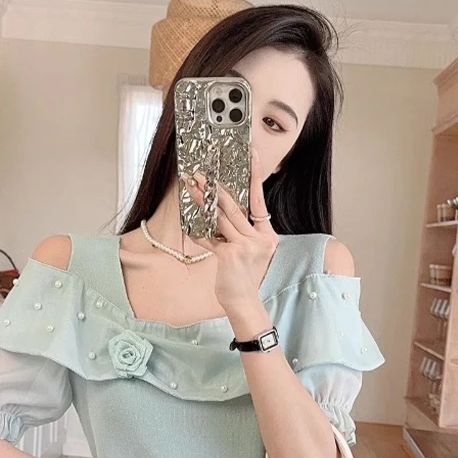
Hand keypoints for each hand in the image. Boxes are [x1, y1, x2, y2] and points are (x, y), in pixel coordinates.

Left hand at [187, 147, 278, 310]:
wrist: (244, 303)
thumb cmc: (244, 278)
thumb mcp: (249, 252)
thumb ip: (239, 233)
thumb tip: (220, 214)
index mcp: (267, 236)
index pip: (260, 201)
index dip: (256, 176)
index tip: (253, 155)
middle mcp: (259, 239)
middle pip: (235, 207)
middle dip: (216, 188)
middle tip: (202, 173)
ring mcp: (246, 247)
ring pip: (221, 218)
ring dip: (203, 201)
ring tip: (192, 187)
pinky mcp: (230, 256)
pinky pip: (210, 239)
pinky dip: (199, 232)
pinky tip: (190, 225)